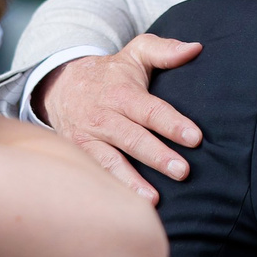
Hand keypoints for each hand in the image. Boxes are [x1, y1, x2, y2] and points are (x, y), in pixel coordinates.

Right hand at [34, 35, 206, 197]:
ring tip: (153, 200)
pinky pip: (96, 175)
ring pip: (110, 162)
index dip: (173, 124)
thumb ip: (164, 50)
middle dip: (157, 156)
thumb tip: (196, 48)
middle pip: (133, 139)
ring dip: (132, 181)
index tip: (196, 138)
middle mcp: (103, 117)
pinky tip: (126, 208)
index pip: (150, 110)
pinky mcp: (79, 156)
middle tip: (183, 171)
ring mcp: (88, 139)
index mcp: (121, 93)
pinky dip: (110, 190)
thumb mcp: (134, 54)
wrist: (60, 87)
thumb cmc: (110, 74)